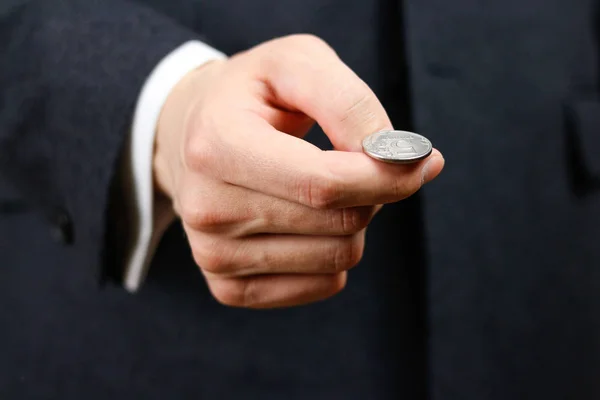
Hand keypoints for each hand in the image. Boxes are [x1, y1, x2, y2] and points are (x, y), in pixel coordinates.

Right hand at [154, 34, 443, 307]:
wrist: (192, 135)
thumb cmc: (252, 96)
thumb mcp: (296, 63)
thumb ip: (349, 101)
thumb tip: (401, 160)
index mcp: (217, 146)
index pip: (324, 184)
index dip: (387, 176)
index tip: (420, 160)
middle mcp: (208, 209)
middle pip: (340, 222)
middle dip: (373, 191)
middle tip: (359, 162)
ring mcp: (215, 256)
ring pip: (338, 257)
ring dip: (355, 220)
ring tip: (323, 187)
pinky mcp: (229, 286)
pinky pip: (323, 284)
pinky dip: (335, 252)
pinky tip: (309, 220)